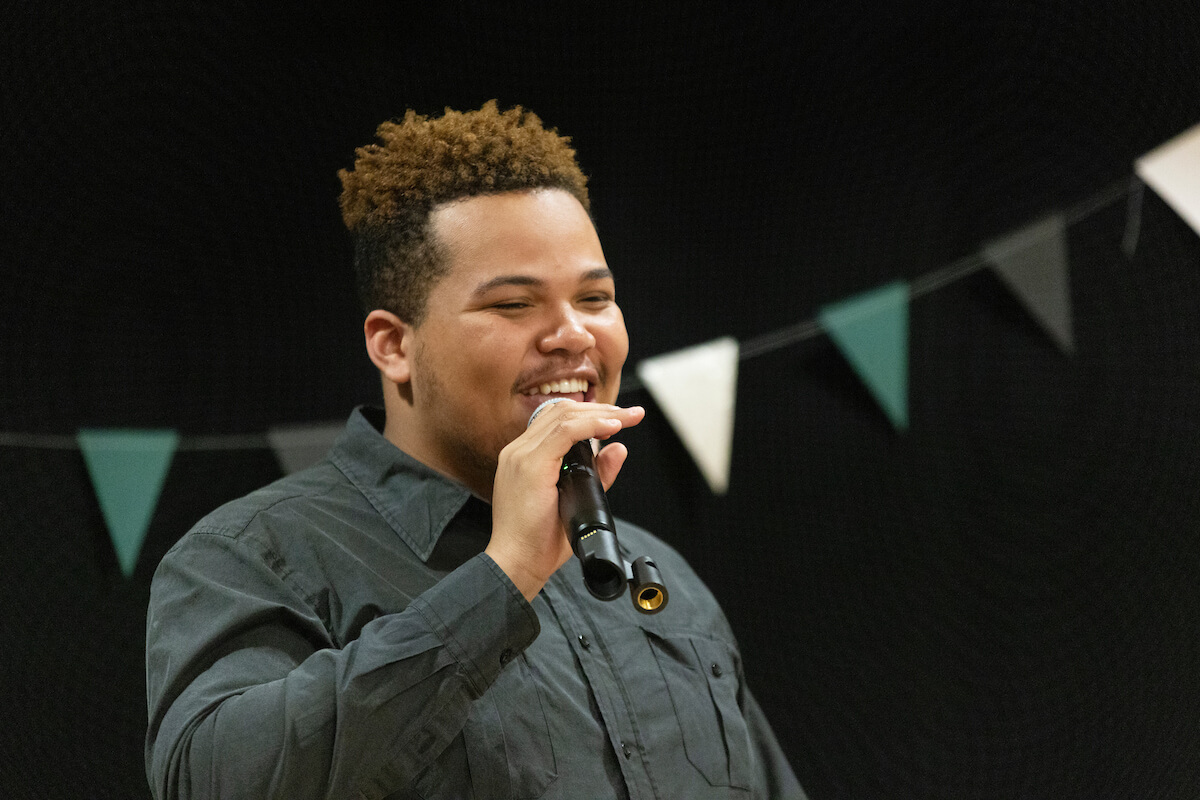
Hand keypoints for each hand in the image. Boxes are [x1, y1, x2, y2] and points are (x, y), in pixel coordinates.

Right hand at [486, 401, 644, 601]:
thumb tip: (619, 448)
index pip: (557, 420)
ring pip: (564, 416)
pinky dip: (591, 425)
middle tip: (630, 414)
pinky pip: (565, 432)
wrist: (518, 562)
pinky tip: (612, 427)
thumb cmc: (539, 540)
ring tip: (627, 418)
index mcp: (524, 457)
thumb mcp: (577, 499)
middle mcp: (518, 451)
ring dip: (601, 414)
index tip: (619, 419)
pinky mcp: (530, 465)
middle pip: (561, 411)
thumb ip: (598, 474)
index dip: (590, 414)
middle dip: (601, 408)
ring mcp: (521, 455)